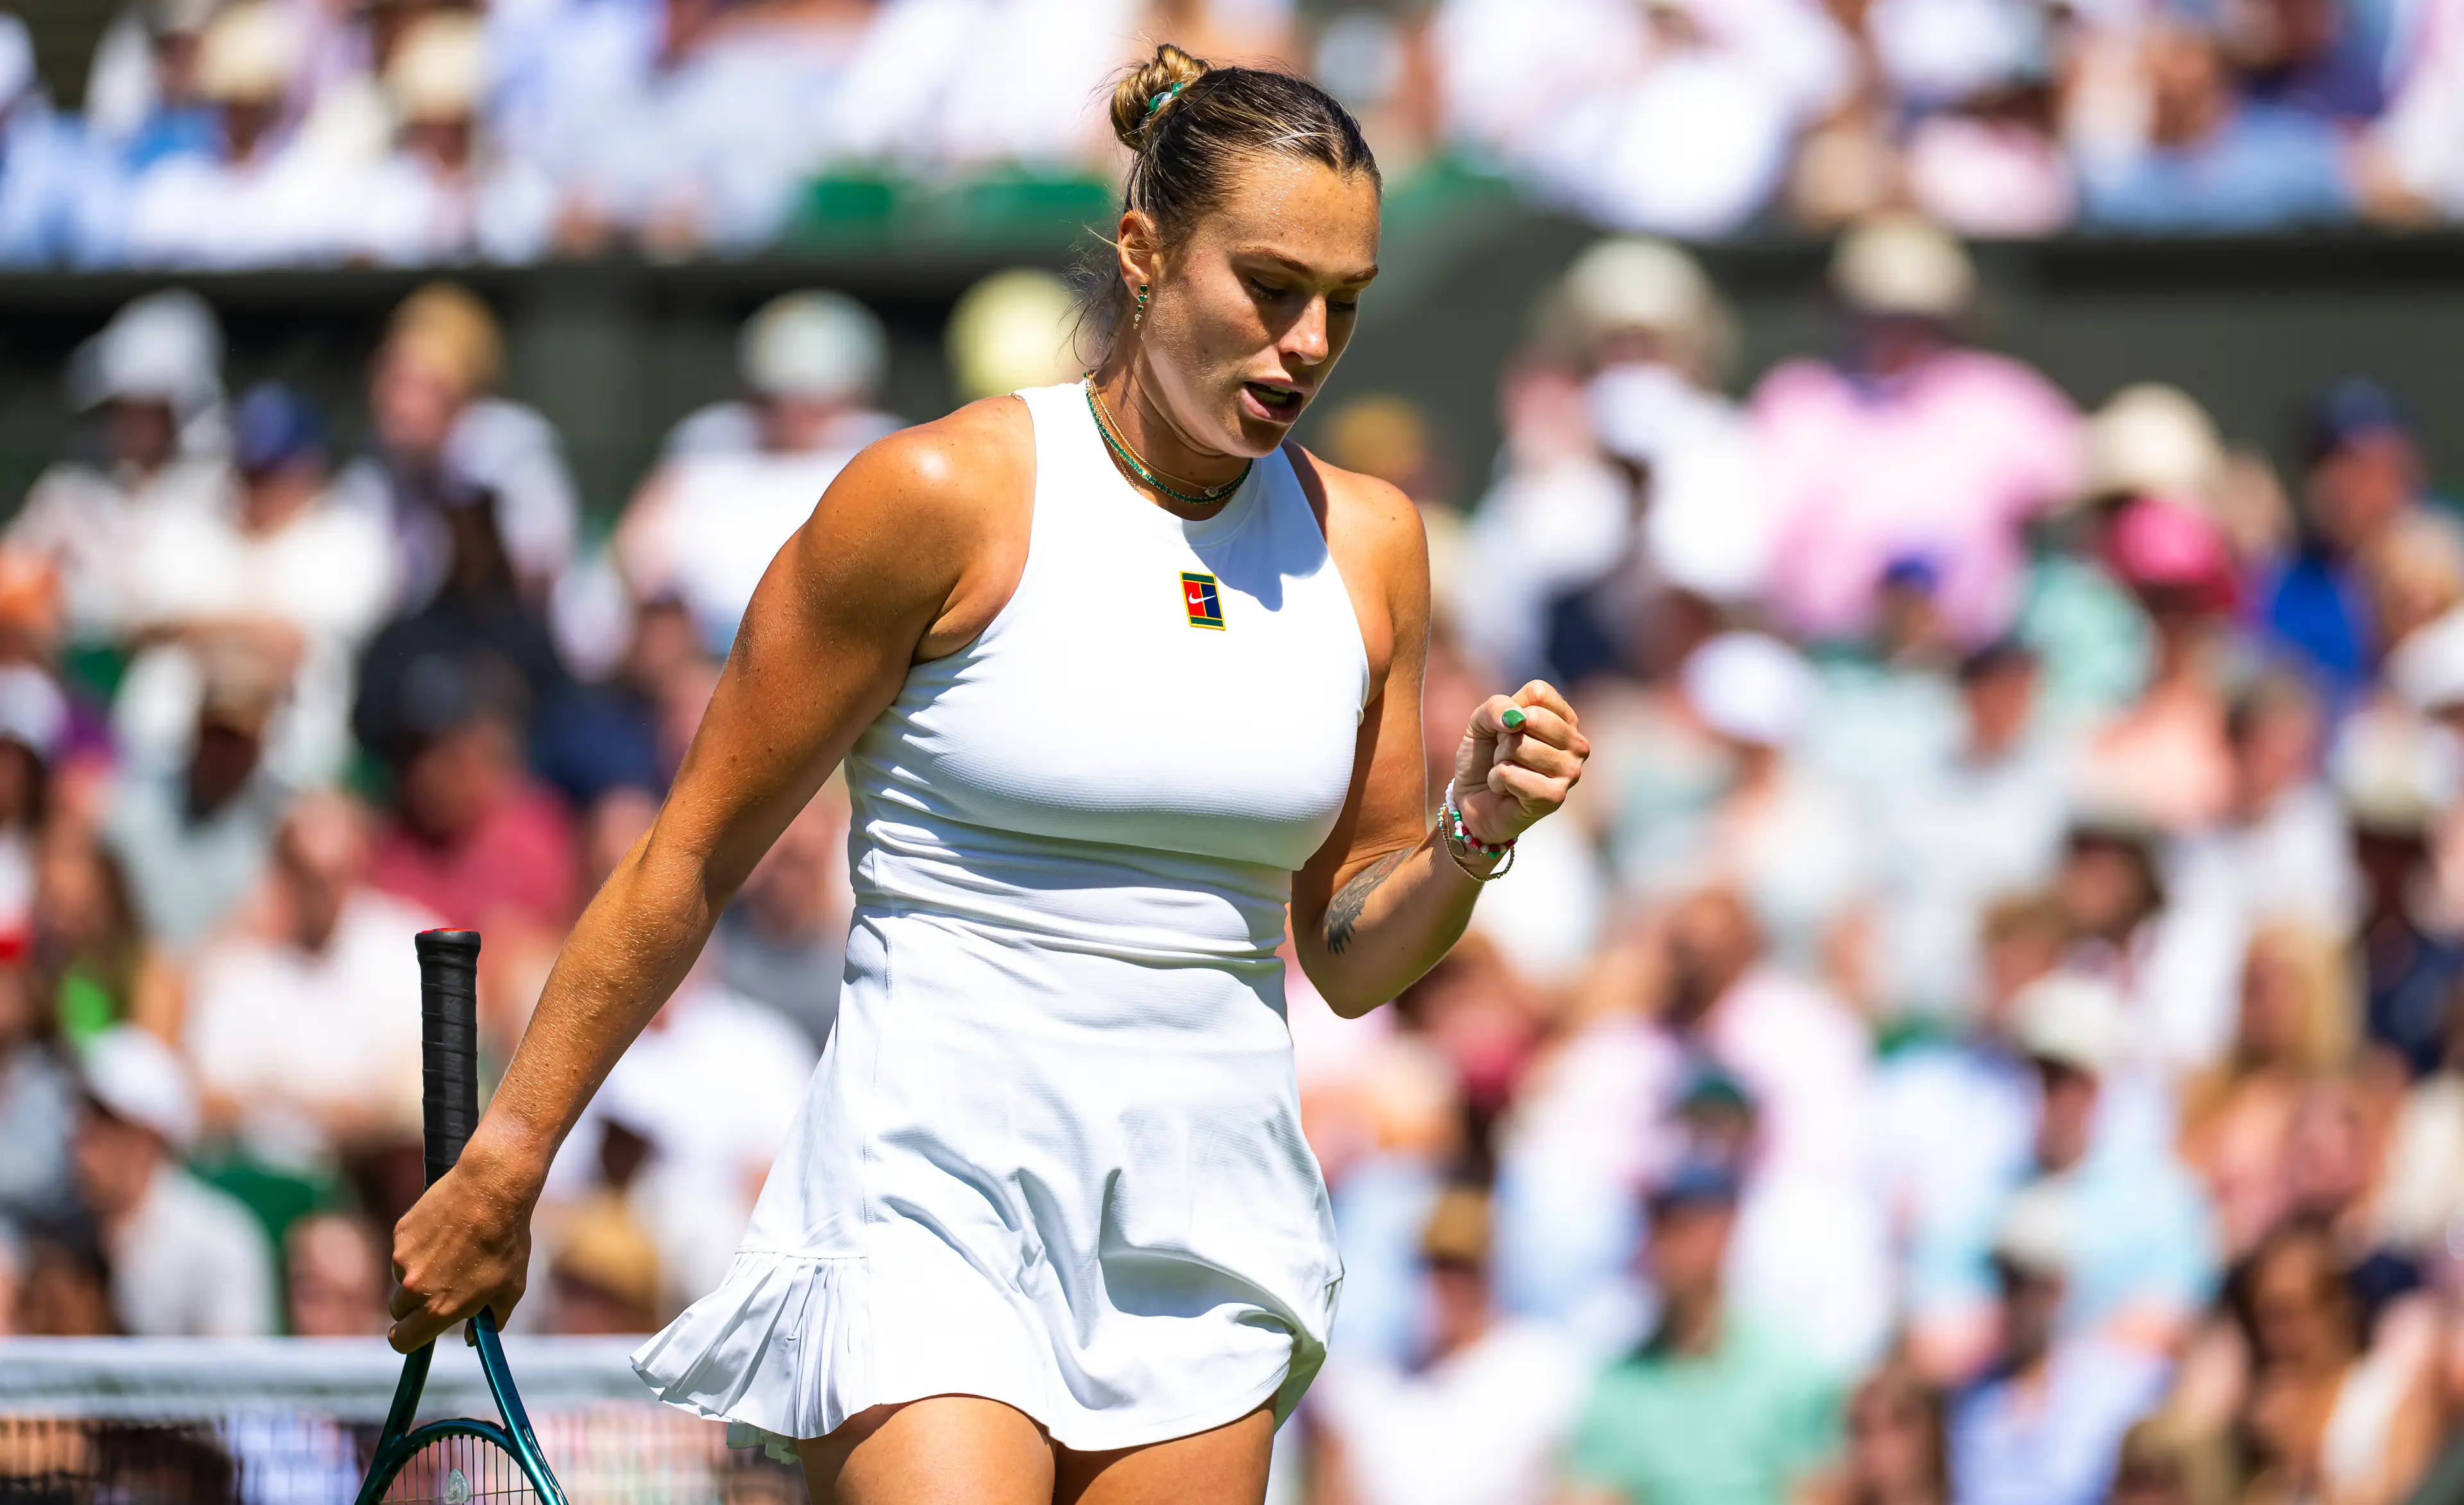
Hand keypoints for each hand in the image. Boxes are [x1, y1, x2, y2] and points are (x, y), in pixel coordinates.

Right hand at [387, 1143, 539, 1351]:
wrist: (491, 1190)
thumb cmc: (506, 1242)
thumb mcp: (510, 1289)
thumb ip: (491, 1321)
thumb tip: (474, 1338)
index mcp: (439, 1309)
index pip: (402, 1341)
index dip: (407, 1339)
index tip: (416, 1331)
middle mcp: (415, 1288)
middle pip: (399, 1310)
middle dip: (415, 1305)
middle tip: (442, 1286)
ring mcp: (403, 1259)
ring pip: (403, 1276)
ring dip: (420, 1271)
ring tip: (454, 1248)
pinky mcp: (400, 1233)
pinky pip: (405, 1249)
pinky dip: (420, 1245)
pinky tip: (446, 1229)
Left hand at [1452, 680, 1588, 845]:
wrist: (1472, 800)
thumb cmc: (1484, 756)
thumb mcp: (1482, 721)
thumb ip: (1496, 707)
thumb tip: (1517, 719)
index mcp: (1566, 719)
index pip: (1539, 693)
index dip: (1510, 709)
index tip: (1508, 730)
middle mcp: (1577, 744)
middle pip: (1532, 718)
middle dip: (1504, 737)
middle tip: (1505, 754)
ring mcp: (1571, 772)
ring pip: (1520, 746)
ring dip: (1499, 760)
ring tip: (1506, 772)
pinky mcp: (1555, 797)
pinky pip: (1510, 774)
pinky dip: (1497, 780)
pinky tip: (1505, 790)